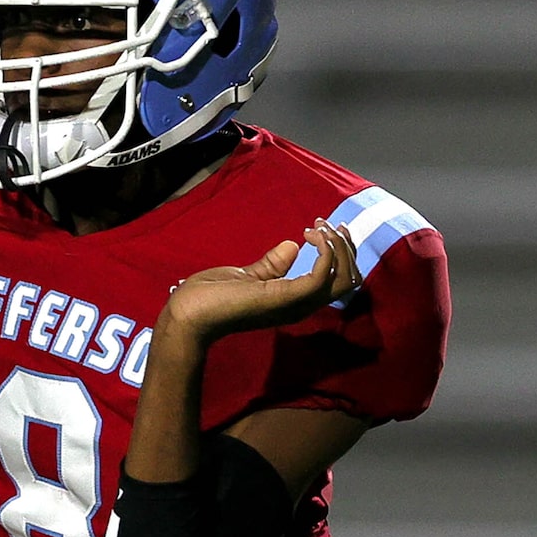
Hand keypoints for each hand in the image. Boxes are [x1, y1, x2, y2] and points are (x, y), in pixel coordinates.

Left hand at [159, 221, 361, 348]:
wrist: (188, 312)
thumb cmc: (211, 297)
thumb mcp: (248, 276)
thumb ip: (272, 265)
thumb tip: (292, 246)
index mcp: (293, 302)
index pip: (338, 281)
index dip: (340, 252)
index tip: (323, 228)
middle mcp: (301, 306)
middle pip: (349, 279)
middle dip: (345, 247)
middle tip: (328, 224)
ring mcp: (295, 303)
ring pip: (343, 277)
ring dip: (338, 246)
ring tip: (319, 227)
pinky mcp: (285, 297)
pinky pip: (323, 274)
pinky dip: (325, 251)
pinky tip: (310, 234)